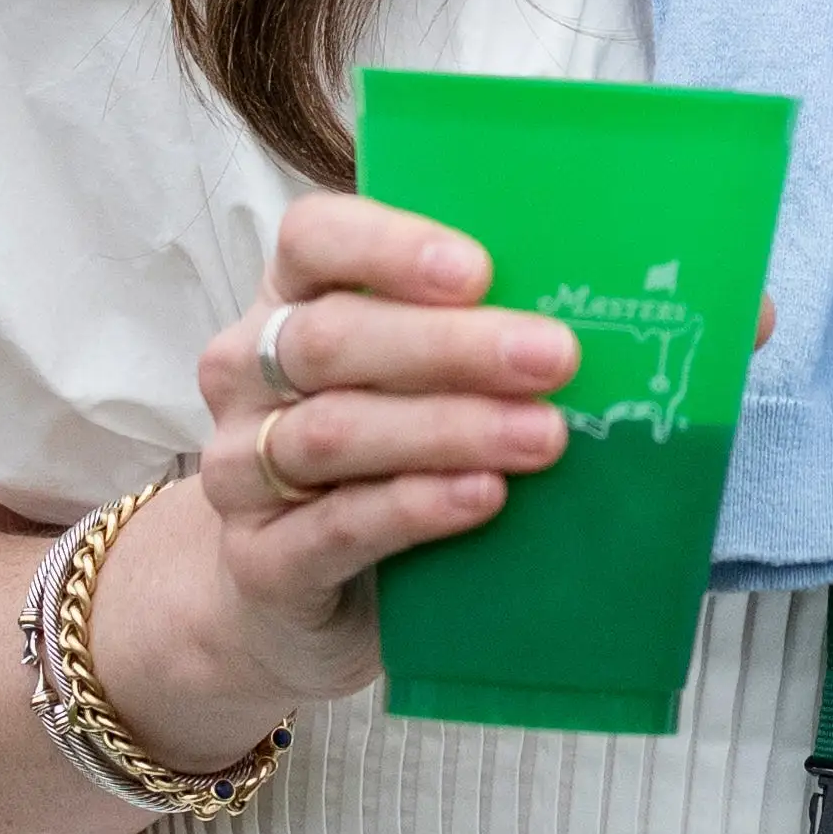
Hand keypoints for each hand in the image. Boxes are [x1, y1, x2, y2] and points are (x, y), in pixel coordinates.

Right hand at [81, 193, 580, 763]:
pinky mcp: (260, 561)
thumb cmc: (384, 454)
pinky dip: (414, 506)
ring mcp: (238, 469)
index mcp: (290, 300)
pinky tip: (482, 496)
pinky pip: (335, 527)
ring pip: (335, 433)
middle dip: (452, 346)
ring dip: (450, 429)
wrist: (304, 594)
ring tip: (542, 435)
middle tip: (554, 356)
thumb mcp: (421, 378)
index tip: (479, 271)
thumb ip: (473, 328)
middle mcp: (247, 375)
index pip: (314, 239)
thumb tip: (593, 297)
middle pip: (335, 339)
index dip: (389, 248)